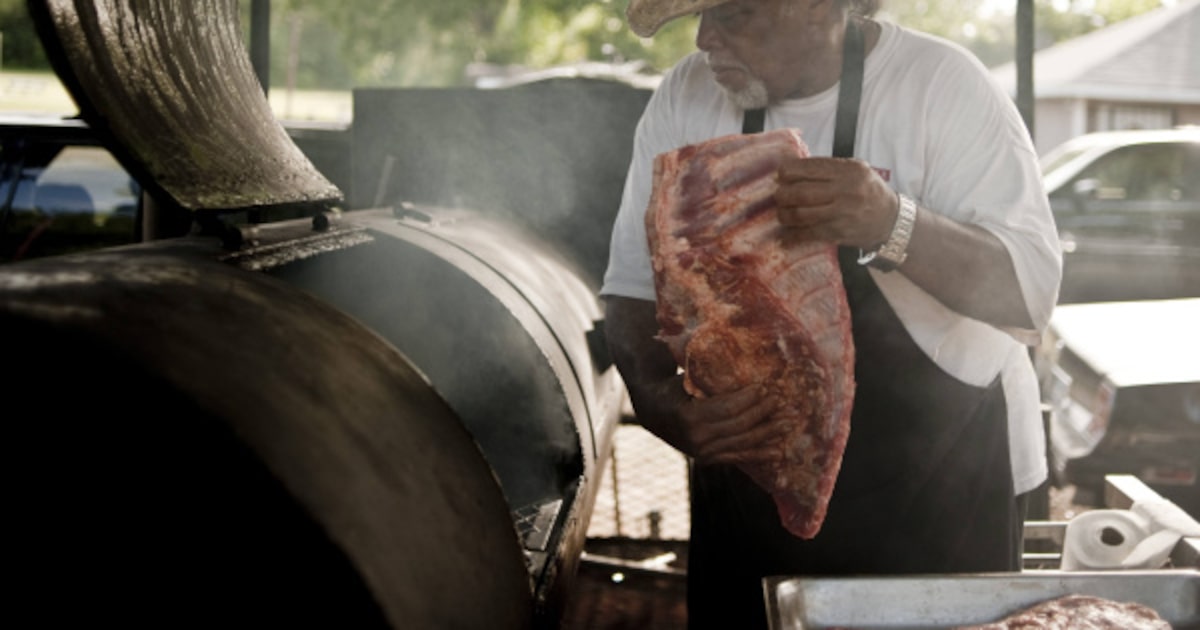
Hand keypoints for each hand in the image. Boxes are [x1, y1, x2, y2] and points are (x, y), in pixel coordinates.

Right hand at [640, 376, 784, 465]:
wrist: (652, 412)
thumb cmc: (672, 388)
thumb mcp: (686, 379)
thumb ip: (708, 379)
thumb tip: (739, 366)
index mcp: (687, 416)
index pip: (726, 408)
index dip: (748, 398)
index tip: (765, 388)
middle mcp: (695, 438)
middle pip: (738, 426)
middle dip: (763, 413)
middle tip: (782, 402)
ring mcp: (701, 452)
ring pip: (741, 443)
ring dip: (767, 434)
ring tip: (788, 425)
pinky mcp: (707, 459)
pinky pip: (737, 457)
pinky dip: (759, 454)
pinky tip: (778, 451)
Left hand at [773, 156, 898, 248]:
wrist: (891, 219)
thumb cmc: (868, 191)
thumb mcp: (856, 170)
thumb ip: (830, 168)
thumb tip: (794, 166)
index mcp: (848, 170)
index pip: (810, 167)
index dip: (788, 171)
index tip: (780, 175)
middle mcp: (846, 190)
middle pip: (801, 192)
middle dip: (783, 194)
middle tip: (778, 196)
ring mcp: (842, 213)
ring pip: (801, 214)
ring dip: (784, 215)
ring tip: (781, 213)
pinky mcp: (839, 232)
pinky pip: (809, 234)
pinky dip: (793, 236)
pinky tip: (785, 236)